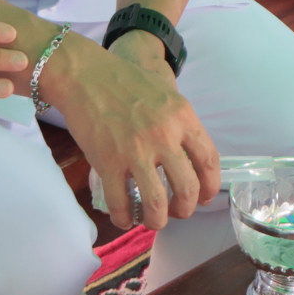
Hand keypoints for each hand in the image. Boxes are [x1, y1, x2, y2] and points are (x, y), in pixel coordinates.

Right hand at [43, 33, 220, 232]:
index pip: (209, 161)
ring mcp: (135, 151)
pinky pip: (120, 202)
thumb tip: (187, 155)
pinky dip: (123, 218)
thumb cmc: (124, 81)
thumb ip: (179, 123)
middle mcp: (164, 136)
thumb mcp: (165, 93)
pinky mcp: (108, 162)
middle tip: (177, 212)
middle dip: (185, 209)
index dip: (209, 187)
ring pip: (156, 203)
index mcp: (182, 117)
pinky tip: (124, 218)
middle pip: (187, 188)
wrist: (84, 74)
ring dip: (157, 220)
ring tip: (153, 220)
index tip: (203, 198)